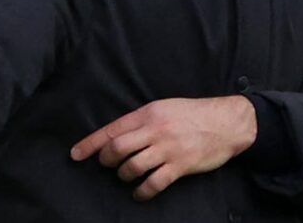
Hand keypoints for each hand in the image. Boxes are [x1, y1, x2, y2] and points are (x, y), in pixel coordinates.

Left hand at [70, 96, 256, 200]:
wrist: (227, 122)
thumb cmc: (194, 114)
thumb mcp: (165, 108)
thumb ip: (143, 120)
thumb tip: (119, 134)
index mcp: (149, 113)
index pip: (112, 129)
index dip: (91, 144)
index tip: (75, 155)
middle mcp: (155, 130)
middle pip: (117, 149)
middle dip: (106, 161)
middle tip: (108, 165)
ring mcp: (168, 148)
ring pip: (133, 166)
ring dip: (124, 175)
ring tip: (127, 176)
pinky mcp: (180, 166)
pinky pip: (153, 183)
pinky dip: (142, 192)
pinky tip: (140, 193)